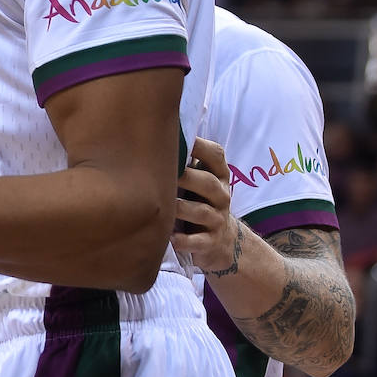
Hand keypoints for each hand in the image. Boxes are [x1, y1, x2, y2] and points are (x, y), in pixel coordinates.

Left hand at [170, 137, 242, 275]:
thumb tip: (154, 134)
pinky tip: (169, 237)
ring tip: (163, 205)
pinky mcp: (211, 243)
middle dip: (187, 177)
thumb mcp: (200, 182)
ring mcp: (217, 220)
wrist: (222, 241)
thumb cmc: (200, 202)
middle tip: (164, 174)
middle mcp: (222, 196)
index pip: (216, 155)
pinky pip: (198, 241)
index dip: (199, 146)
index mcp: (219, 176)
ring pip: (201, 211)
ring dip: (181, 208)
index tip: (175, 139)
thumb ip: (186, 162)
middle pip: (208, 183)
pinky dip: (184, 240)